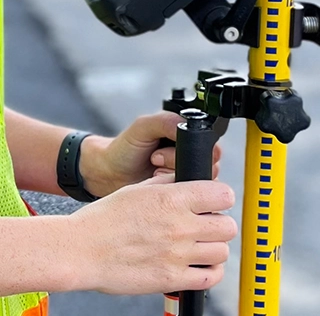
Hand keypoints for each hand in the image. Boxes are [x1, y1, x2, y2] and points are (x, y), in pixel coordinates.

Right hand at [68, 178, 236, 294]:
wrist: (81, 250)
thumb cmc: (104, 220)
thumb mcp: (136, 189)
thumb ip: (168, 185)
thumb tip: (188, 182)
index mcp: (171, 198)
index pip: (223, 194)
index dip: (220, 198)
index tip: (213, 203)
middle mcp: (179, 226)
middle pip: (228, 226)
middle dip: (218, 224)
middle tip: (204, 227)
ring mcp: (177, 255)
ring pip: (222, 252)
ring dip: (212, 249)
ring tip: (197, 248)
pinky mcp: (172, 279)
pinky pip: (210, 277)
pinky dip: (208, 272)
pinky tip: (196, 266)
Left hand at [80, 112, 222, 196]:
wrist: (109, 173)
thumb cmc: (125, 148)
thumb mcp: (143, 126)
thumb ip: (165, 121)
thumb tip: (186, 125)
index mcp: (187, 137)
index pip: (210, 145)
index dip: (193, 148)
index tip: (166, 147)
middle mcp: (190, 157)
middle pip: (207, 165)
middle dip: (178, 162)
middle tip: (155, 158)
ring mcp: (185, 178)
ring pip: (198, 183)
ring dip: (173, 176)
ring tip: (153, 169)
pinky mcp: (179, 197)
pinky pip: (188, 197)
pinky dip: (171, 191)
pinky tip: (155, 182)